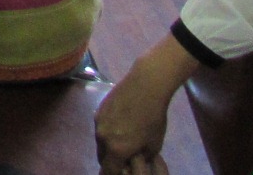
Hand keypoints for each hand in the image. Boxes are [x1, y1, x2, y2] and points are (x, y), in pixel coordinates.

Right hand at [94, 36, 197, 174]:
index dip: (114, 174)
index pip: (109, 170)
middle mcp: (102, 137)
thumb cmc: (153, 117)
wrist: (145, 85)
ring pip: (100, 141)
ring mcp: (98, 122)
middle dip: (110, 160)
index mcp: (116, 149)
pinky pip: (100, 126)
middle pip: (101, 157)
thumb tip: (136, 161)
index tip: (121, 171)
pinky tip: (120, 122)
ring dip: (108, 145)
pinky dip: (108, 130)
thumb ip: (142, 158)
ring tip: (122, 137)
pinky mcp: (98, 109)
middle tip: (123, 157)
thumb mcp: (154, 144)